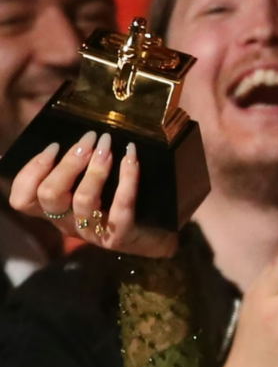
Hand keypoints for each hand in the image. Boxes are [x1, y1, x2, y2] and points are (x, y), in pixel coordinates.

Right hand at [8, 131, 177, 257]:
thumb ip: (85, 161)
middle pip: (48, 195)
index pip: (24, 199)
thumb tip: (92, 130)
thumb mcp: (99, 182)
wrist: (164, 234)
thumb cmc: (127, 199)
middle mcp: (69, 223)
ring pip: (82, 199)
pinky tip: (131, 156)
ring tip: (108, 145)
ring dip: (95, 167)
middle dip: (68, 161)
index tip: (54, 146)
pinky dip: (127, 178)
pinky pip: (120, 207)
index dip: (31, 171)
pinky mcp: (120, 236)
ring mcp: (94, 233)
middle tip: (90, 138)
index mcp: (58, 210)